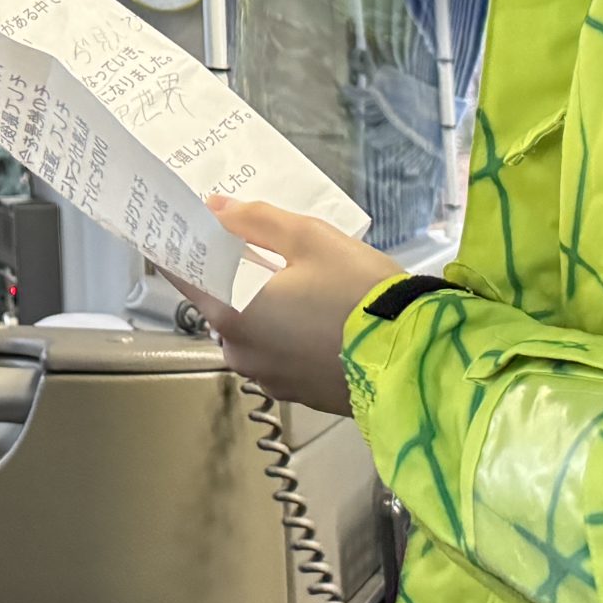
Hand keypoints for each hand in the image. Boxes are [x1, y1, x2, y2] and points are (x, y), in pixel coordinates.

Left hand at [173, 199, 400, 415]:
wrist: (419, 361)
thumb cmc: (361, 294)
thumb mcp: (311, 239)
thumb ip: (255, 221)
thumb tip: (215, 209)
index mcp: (233, 313)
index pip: (183, 274)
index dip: (183, 246)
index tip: (190, 227)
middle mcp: (241, 352)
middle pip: (218, 301)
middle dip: (232, 273)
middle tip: (262, 246)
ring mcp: (269, 379)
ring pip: (249, 329)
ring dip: (261, 305)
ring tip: (299, 281)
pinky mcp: (297, 393)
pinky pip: (277, 353)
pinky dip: (285, 333)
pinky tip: (317, 316)